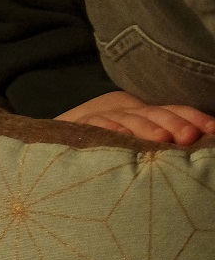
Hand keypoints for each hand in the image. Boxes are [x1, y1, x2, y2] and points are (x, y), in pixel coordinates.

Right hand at [56, 90, 214, 145]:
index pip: (174, 111)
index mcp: (147, 116)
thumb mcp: (140, 141)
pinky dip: (109, 128)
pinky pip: (97, 124)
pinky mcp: (82, 125)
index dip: (193, 117)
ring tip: (162, 140)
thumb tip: (198, 141)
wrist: (61, 143)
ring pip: (130, 119)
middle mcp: (129, 113)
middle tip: (190, 136)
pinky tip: (120, 136)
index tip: (213, 129)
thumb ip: (161, 140)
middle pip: (155, 114)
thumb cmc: (110, 148)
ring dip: (146, 127)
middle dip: (175, 124)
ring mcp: (106, 117)